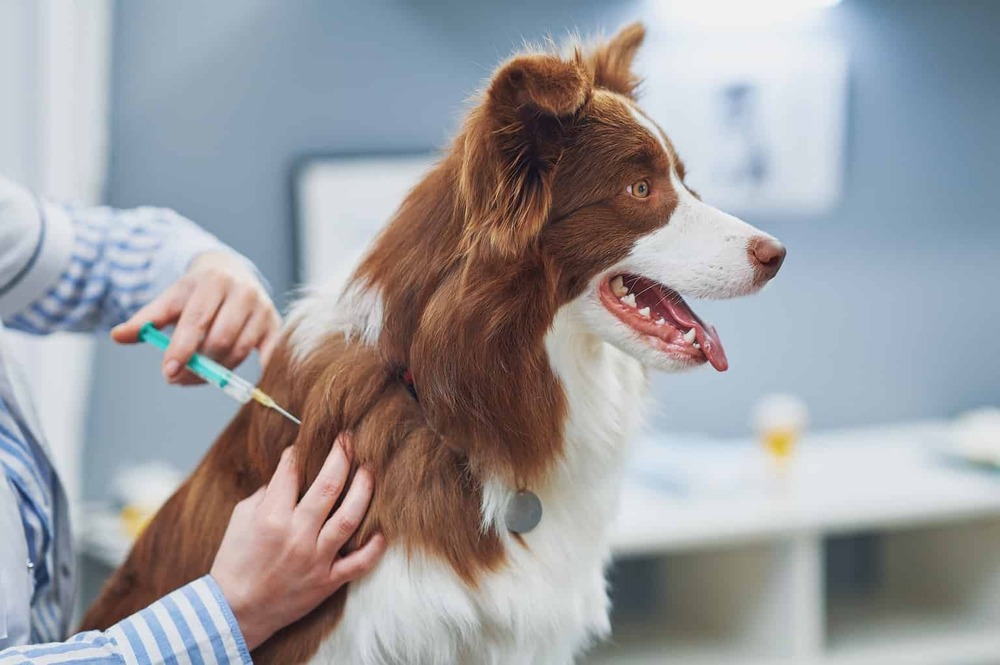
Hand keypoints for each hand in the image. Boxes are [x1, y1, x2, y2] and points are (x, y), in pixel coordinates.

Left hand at [111, 251, 280, 382]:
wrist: (229, 272)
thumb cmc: (195, 293)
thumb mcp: (170, 300)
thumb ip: (146, 320)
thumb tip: (118, 336)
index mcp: (212, 281)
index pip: (195, 321)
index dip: (181, 349)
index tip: (168, 372)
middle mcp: (242, 291)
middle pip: (220, 339)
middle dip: (198, 364)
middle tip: (178, 378)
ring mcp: (262, 308)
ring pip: (239, 350)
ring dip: (217, 370)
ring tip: (200, 373)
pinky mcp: (274, 324)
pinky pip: (269, 355)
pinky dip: (256, 371)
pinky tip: (238, 381)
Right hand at [210, 435, 385, 650]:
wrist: (235, 612)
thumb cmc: (235, 561)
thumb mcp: (241, 519)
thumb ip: (267, 494)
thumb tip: (290, 472)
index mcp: (271, 517)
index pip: (291, 472)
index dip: (299, 452)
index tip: (306, 444)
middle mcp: (296, 535)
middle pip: (328, 486)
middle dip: (341, 456)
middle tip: (349, 439)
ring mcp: (315, 559)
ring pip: (349, 518)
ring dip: (364, 489)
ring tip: (370, 468)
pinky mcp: (327, 581)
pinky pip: (359, 563)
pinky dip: (374, 548)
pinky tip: (382, 530)